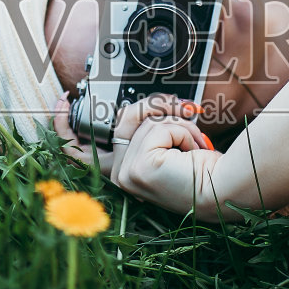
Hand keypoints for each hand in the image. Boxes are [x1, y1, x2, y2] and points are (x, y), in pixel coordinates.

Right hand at [51, 93, 221, 210]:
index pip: (79, 150)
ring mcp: (125, 174)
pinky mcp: (138, 168)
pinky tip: (192, 151)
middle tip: (184, 108)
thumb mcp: (165, 140)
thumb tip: (144, 104)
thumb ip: (146, 126)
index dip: (64, 124)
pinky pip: (158, 127)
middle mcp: (119, 176)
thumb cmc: (204, 169)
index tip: (63, 100)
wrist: (225, 189)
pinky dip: (182, 131)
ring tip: (195, 143)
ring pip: (145, 120)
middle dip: (156, 106)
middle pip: (122, 119)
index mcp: (122, 172)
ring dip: (178, 123)